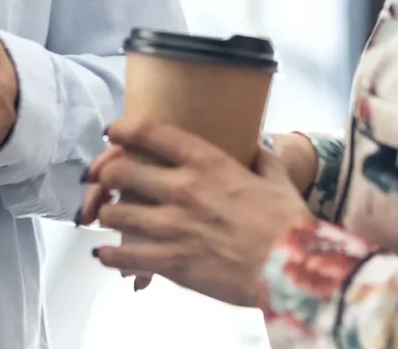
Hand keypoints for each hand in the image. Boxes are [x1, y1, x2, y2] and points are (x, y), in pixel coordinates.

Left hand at [85, 119, 312, 307]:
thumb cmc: (286, 222)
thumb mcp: (276, 179)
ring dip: (110, 216)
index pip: (151, 132)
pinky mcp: (169, 262)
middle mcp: (182, 188)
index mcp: (206, 161)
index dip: (124, 128)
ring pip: (116, 214)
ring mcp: (172, 226)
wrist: (291, 270)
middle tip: (107, 180)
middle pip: (121, 172)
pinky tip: (107, 254)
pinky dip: (110, 255)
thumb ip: (262, 159)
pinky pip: (123, 256)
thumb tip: (259, 148)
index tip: (113, 131)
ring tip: (110, 218)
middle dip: (108, 175)